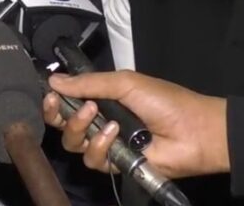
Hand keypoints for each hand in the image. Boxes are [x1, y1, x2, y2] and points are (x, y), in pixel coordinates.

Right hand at [42, 70, 229, 178]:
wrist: (194, 132)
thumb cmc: (164, 101)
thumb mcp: (126, 83)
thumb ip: (90, 83)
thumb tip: (54, 80)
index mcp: (103, 98)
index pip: (68, 100)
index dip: (54, 99)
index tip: (49, 93)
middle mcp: (100, 120)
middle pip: (64, 124)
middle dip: (59, 115)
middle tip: (62, 106)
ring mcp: (107, 143)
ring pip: (74, 142)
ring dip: (80, 128)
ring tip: (97, 116)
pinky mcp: (115, 164)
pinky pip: (93, 159)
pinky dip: (100, 146)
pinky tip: (114, 134)